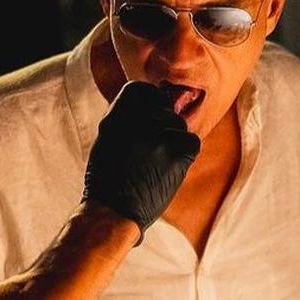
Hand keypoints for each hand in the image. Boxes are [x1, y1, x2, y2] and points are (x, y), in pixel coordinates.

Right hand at [83, 81, 199, 236]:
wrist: (114, 210)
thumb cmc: (110, 177)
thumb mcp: (109, 137)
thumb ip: (128, 116)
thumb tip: (156, 98)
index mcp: (116, 115)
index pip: (142, 89)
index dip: (149, 101)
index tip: (148, 117)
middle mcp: (136, 120)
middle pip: (164, 107)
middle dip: (162, 124)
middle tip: (150, 150)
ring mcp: (158, 135)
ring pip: (179, 125)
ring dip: (173, 141)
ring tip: (155, 163)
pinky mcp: (176, 152)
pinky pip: (191, 141)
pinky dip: (185, 154)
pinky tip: (169, 168)